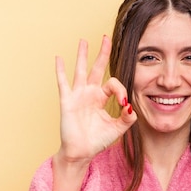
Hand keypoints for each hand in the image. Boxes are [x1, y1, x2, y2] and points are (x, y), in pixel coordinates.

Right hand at [55, 35, 135, 163]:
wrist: (81, 153)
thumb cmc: (97, 140)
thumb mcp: (117, 129)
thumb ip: (127, 118)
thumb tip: (131, 107)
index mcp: (101, 98)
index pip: (113, 84)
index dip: (121, 90)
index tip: (124, 104)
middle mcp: (89, 93)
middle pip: (97, 68)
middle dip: (102, 53)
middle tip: (106, 38)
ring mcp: (78, 95)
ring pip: (80, 70)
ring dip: (82, 55)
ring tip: (84, 41)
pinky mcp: (67, 101)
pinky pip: (63, 83)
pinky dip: (61, 71)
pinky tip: (59, 58)